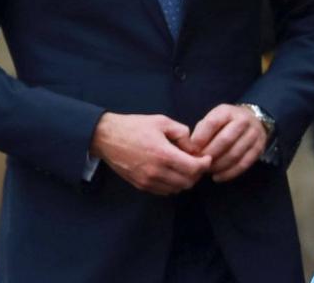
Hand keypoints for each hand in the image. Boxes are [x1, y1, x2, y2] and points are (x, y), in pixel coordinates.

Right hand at [89, 112, 210, 194]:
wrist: (107, 137)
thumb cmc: (135, 126)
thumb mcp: (162, 121)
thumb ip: (182, 133)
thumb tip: (193, 147)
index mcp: (163, 154)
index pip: (193, 169)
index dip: (204, 164)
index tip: (207, 158)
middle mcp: (156, 171)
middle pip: (187, 182)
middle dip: (197, 173)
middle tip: (198, 162)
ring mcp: (147, 181)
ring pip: (176, 189)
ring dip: (185, 180)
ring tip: (185, 167)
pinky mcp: (140, 186)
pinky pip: (163, 192)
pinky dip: (172, 185)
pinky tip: (172, 172)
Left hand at [190, 104, 266, 182]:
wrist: (253, 120)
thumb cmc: (226, 123)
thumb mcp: (213, 119)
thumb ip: (202, 131)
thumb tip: (191, 150)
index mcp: (227, 111)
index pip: (212, 123)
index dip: (200, 138)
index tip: (192, 151)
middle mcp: (243, 121)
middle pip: (225, 140)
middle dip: (209, 154)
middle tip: (199, 163)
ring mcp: (253, 135)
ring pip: (234, 154)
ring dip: (218, 166)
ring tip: (207, 171)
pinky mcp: (258, 148)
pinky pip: (243, 164)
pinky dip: (228, 173)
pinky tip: (217, 177)